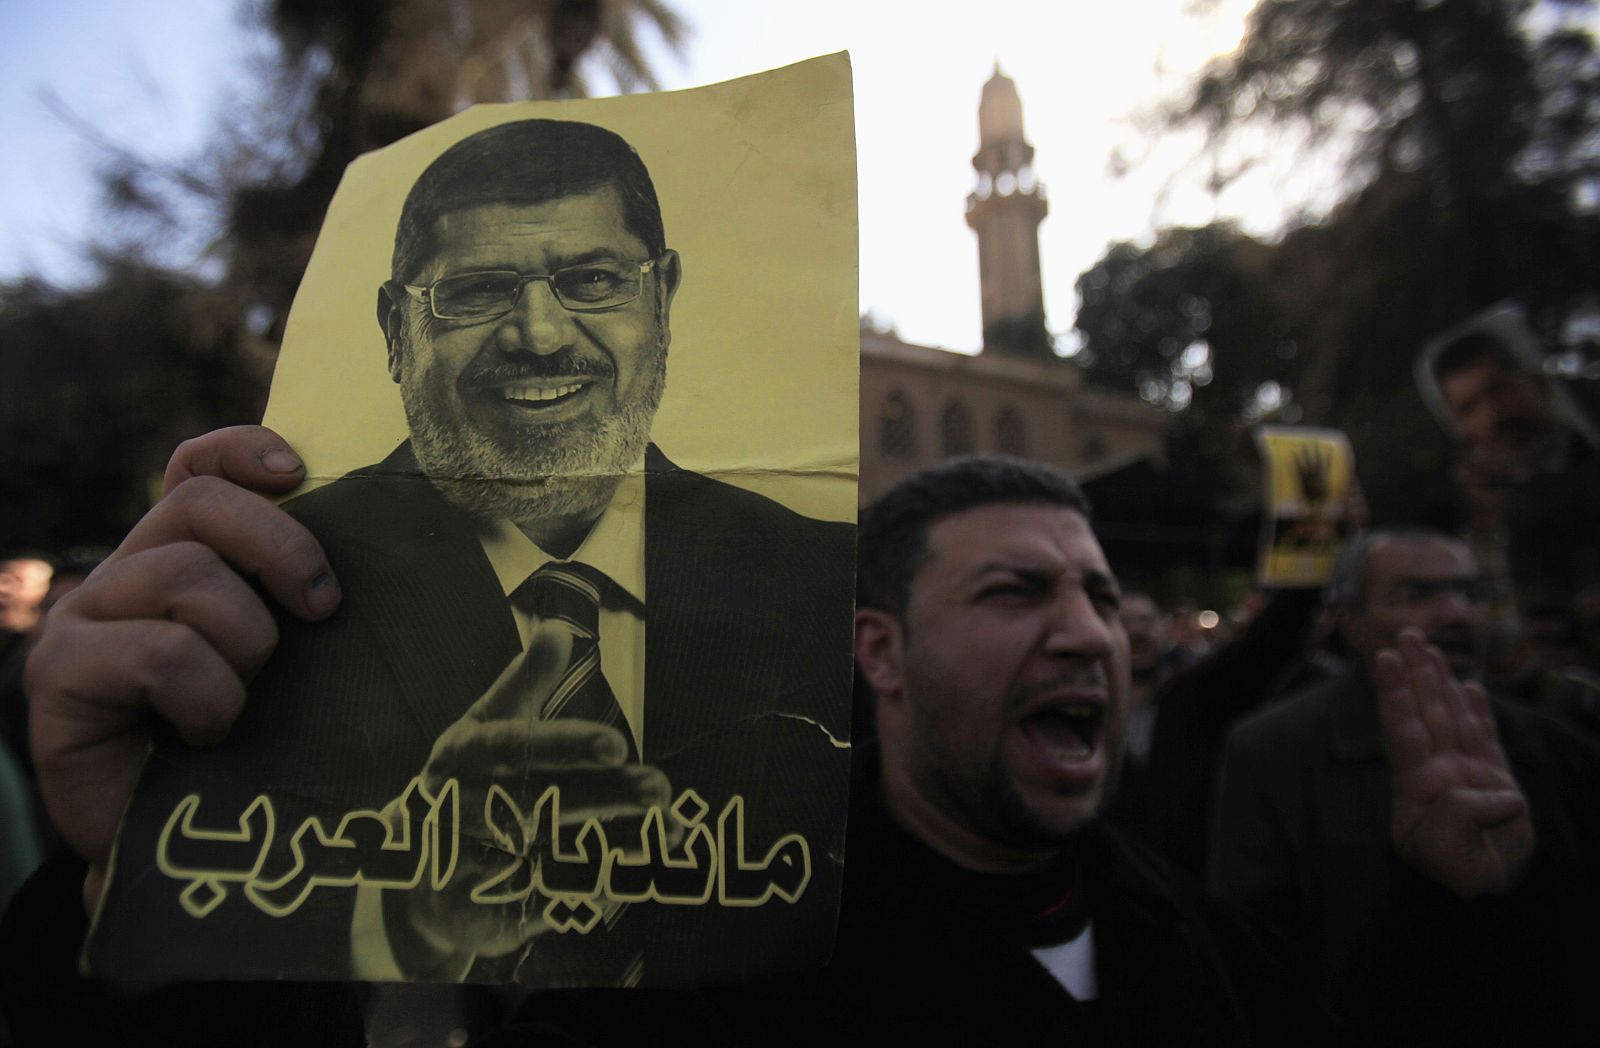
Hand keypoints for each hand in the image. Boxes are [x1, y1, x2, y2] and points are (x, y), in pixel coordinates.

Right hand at [24, 426, 338, 910]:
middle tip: (323, 610)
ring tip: (245, 699)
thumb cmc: (248, 746)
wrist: (175, 849)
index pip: (195, 468)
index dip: (241, 451)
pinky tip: (208, 734)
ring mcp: (83, 617)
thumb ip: (302, 602)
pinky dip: (208, 697)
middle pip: (200, 504)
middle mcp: (125, 572)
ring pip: (188, 575)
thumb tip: (385, 546)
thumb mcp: (286, 660)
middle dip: (281, 548)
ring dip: (245, 643)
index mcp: (179, 556)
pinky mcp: (61, 672)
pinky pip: (162, 654)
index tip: (297, 471)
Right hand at [388, 622, 669, 970]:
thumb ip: (525, 682)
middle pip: (541, 806)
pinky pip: (544, 907)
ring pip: (550, 859)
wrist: (411, 868)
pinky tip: (637, 880)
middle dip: (604, 799)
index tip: (616, 744)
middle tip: (659, 789)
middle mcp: (464, 811)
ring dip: (616, 850)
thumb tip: (557, 629)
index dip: (566, 746)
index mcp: (464, 757)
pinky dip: (588, 896)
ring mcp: (471, 867)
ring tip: (672, 834)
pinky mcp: (487, 914)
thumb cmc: (467, 778)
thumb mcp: (486, 724)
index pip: (517, 748)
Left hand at [1376, 629, 1533, 897]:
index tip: (1384, 659)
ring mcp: (1466, 772)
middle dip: (1415, 672)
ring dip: (1439, 680)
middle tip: (1404, 633)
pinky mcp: (1495, 779)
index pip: (1404, 731)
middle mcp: (1439, 771)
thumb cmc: (1462, 877)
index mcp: (1419, 786)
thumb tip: (1497, 792)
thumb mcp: (1451, 859)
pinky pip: (1485, 738)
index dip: (1394, 695)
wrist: (1492, 894)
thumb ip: (1459, 822)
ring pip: (1452, 716)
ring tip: (1428, 646)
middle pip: (1425, 712)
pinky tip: (1469, 686)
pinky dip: (1478, 712)